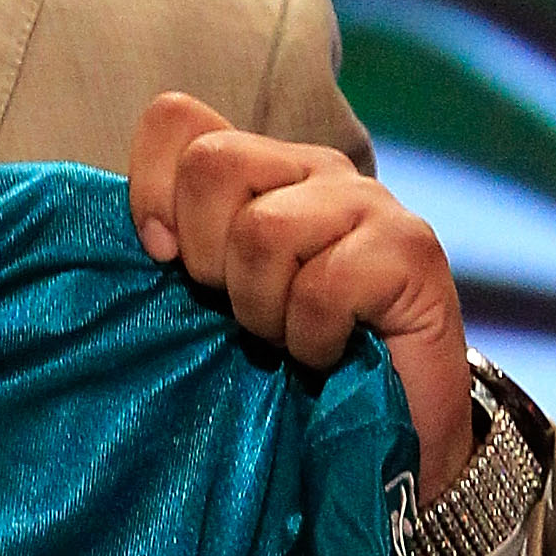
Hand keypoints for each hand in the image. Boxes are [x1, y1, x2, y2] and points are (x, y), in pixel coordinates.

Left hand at [127, 92, 472, 501]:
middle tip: (240, 312)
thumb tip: (143, 237)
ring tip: (288, 339)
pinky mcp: (412, 249)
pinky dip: (312, 340)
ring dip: (262, 311)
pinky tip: (331, 354)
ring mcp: (369, 203)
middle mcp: (314, 169)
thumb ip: (178, 254)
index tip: (163, 260)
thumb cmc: (290, 371)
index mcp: (260, 170)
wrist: (394, 434)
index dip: (150, 189)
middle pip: (214, 162)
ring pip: (265, 229)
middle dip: (207, 258)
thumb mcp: (213, 305)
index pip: (178, 120)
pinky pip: (322, 288)